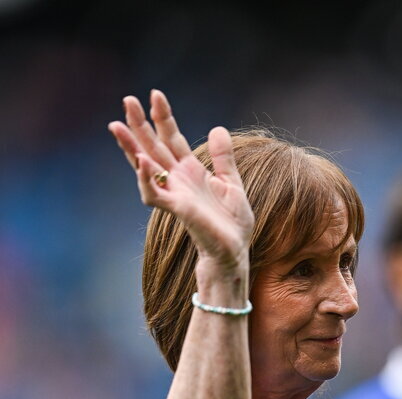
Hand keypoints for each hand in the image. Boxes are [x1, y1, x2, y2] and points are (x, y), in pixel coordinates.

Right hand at [108, 90, 253, 271]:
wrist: (234, 251)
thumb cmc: (232, 224)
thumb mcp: (232, 184)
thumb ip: (223, 159)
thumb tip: (217, 128)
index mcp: (191, 171)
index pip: (172, 138)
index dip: (163, 117)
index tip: (155, 93)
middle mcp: (178, 180)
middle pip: (153, 147)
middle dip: (140, 124)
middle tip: (128, 99)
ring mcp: (174, 194)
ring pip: (145, 166)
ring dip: (131, 147)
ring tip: (117, 126)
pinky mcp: (176, 209)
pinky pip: (154, 193)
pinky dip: (146, 179)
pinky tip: (142, 161)